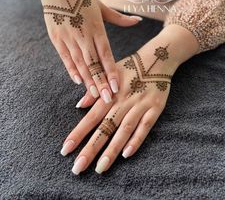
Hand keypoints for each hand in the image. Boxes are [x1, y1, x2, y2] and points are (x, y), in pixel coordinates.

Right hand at [25, 0, 141, 102]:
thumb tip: (139, 21)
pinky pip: (65, 58)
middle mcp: (83, 35)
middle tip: (108, 99)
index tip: (117, 87)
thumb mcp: (102, 6)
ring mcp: (69, 38)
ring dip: (88, 80)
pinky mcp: (57, 39)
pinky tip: (78, 81)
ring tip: (94, 95)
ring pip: (80, 63)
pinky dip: (71, 70)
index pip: (106, 54)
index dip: (111, 71)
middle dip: (101, 82)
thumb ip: (120, 18)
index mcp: (96, 28)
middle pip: (93, 63)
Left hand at [60, 24, 198, 173]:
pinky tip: (126, 155)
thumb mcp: (110, 73)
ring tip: (100, 168)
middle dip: (90, 149)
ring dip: (111, 150)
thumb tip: (78, 105)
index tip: (66, 149)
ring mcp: (139, 106)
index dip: (78, 134)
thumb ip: (95, 90)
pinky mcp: (154, 109)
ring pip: (123, 131)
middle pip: (105, 129)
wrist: (156, 59)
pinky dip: (136, 140)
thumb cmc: (130, 68)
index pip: (91, 117)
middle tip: (77, 168)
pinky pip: (145, 127)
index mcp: (110, 94)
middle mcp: (123, 102)